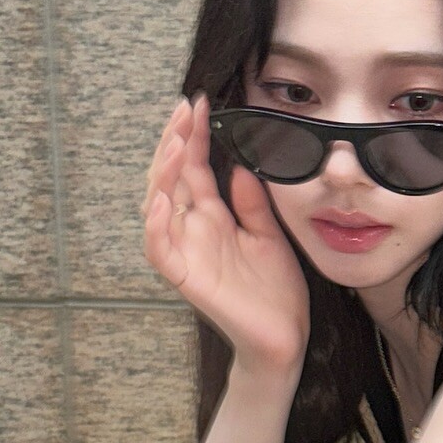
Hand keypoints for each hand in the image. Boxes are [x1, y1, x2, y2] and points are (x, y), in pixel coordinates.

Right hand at [142, 93, 309, 376]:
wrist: (284, 338)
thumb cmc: (276, 291)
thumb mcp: (270, 234)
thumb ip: (252, 203)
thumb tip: (240, 166)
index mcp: (213, 217)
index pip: (196, 168)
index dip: (195, 136)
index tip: (199, 103)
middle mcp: (194, 230)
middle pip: (171, 178)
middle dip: (175, 143)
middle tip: (185, 110)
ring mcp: (187, 253)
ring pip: (158, 206)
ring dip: (164, 174)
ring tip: (177, 143)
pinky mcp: (186, 279)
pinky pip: (160, 250)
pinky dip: (157, 226)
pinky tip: (164, 200)